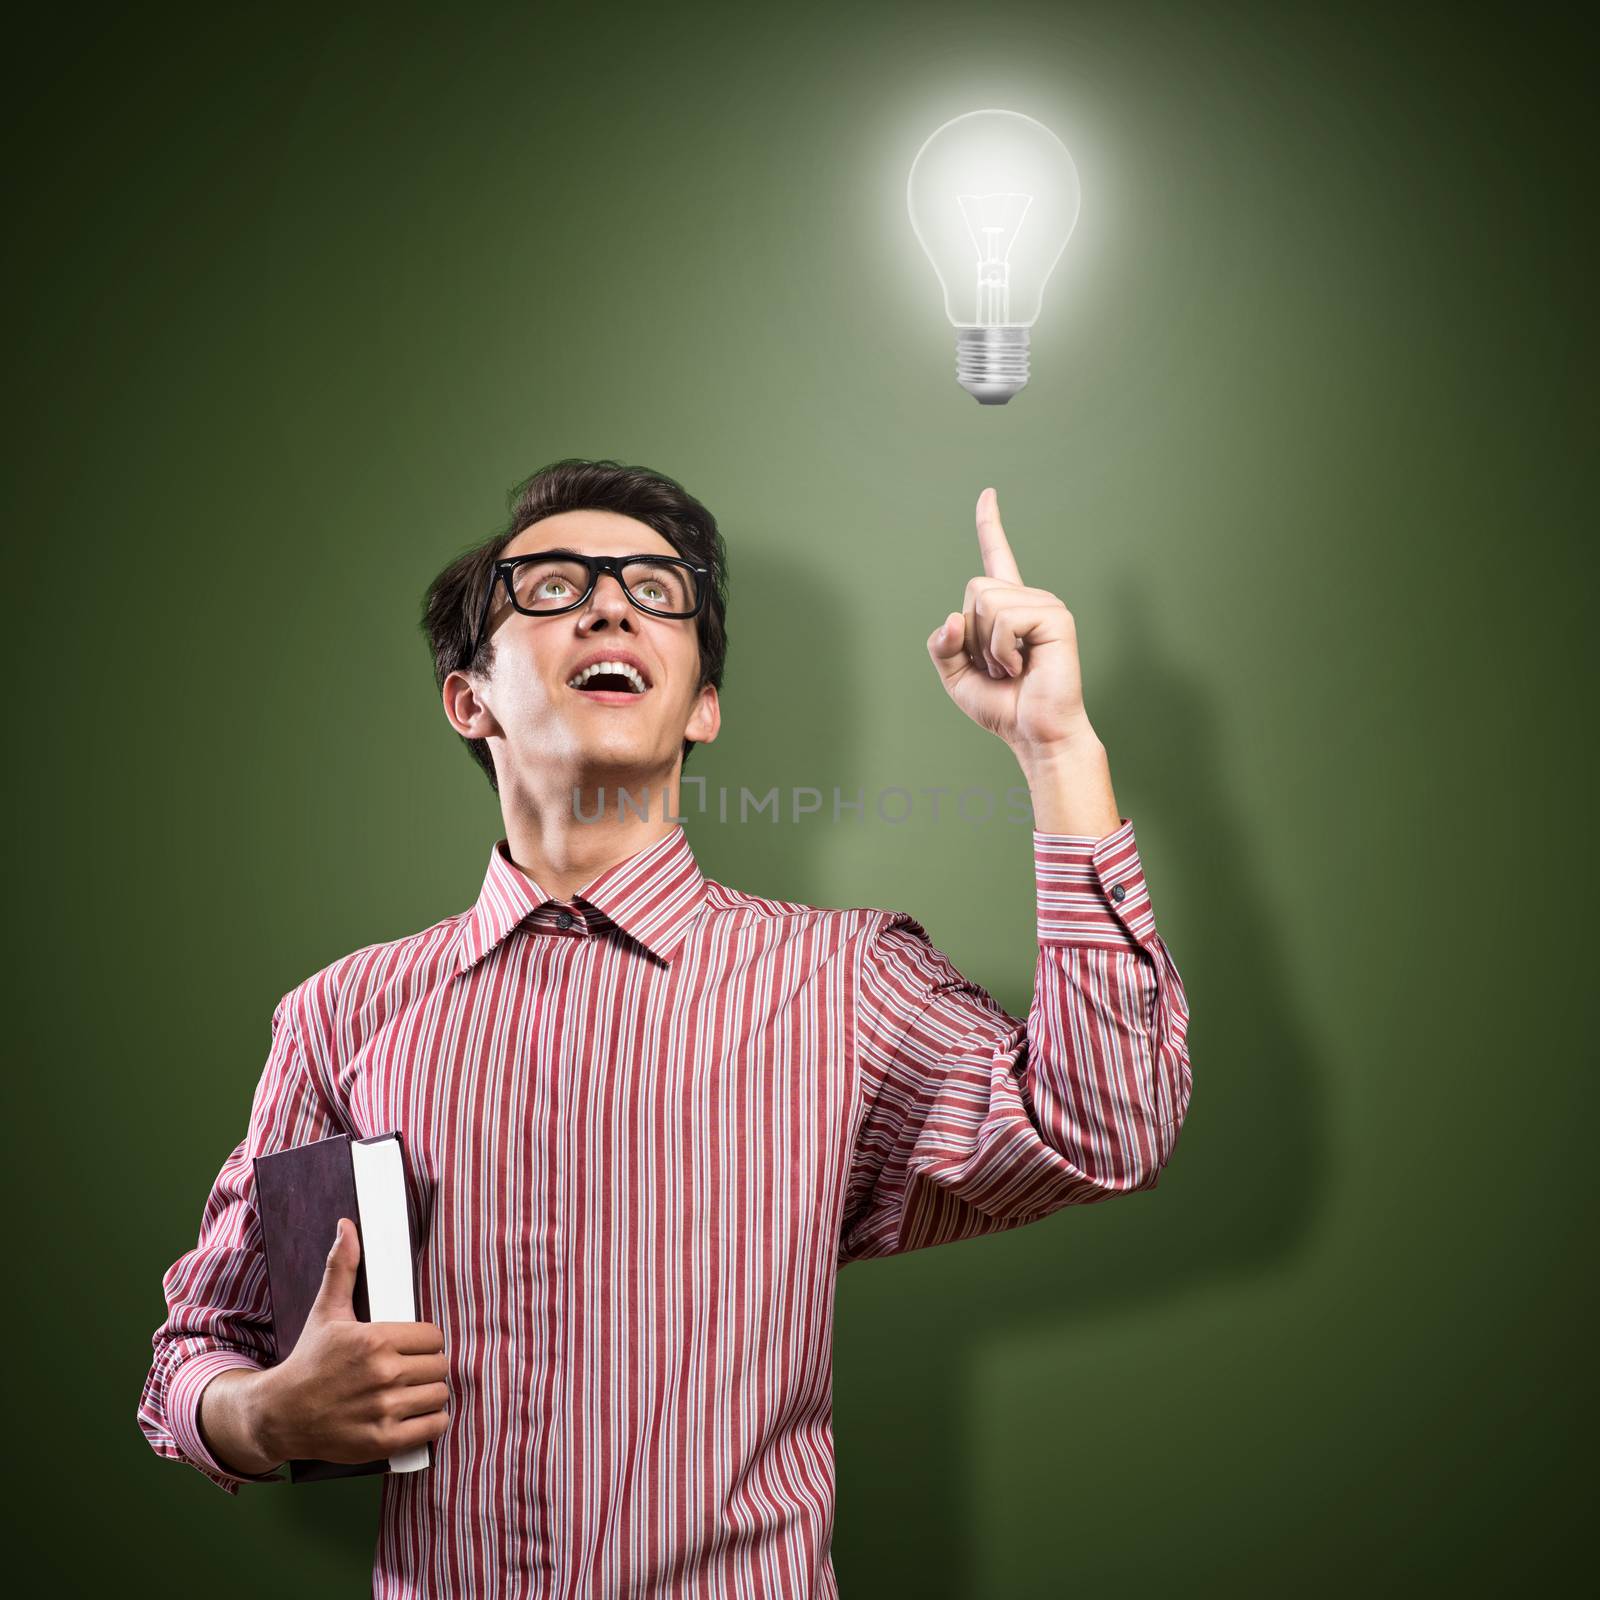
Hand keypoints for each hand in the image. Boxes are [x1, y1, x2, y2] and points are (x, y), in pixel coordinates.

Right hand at [253, 1216, 450, 1466]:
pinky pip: (434, 1426)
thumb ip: (343, 1268)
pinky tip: (415, 1415)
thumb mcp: (326, 1311)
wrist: (280, 1414)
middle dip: (428, 1367)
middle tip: (409, 1371)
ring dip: (430, 1394)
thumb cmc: (309, 1361)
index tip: (410, 1348)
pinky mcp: (383, 1441)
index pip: (434, 1336)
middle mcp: (382, 1374)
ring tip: (411, 1392)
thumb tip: (347, 1226)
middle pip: (440, 1365)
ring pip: (440, 1394)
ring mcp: (383, 1409)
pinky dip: (431, 1422)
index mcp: (375, 1339)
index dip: (424, 1342)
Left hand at [927, 488, 1094, 757]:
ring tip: (1010, 669)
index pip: (996, 557)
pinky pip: (1005, 620)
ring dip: (987, 647)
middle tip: (997, 666)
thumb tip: (952, 617)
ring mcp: (1045, 605)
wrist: (1034, 733)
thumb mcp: (955, 675)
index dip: (990, 525)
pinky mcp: (1056, 618)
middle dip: (971, 635)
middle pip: (974, 588)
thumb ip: (941, 645)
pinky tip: (1021, 667)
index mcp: (1006, 608)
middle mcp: (1028, 599)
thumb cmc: (1002, 706)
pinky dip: (1001, 651)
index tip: (989, 493)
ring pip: (986, 602)